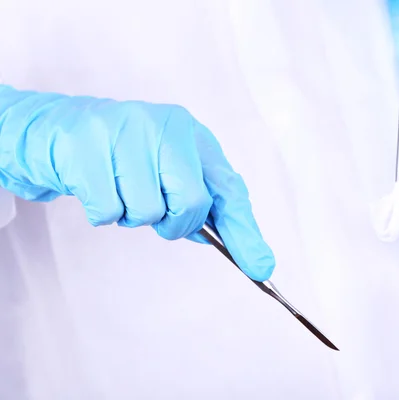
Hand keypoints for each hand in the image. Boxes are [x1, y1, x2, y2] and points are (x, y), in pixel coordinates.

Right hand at [0, 85, 274, 280]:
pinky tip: (96, 186)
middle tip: (154, 211)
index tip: (260, 266)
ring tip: (119, 189)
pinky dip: (104, 213)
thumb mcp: (167, 170)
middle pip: (191, 202)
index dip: (244, 230)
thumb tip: (225, 241)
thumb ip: (198, 201)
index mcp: (191, 134)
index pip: (227, 188)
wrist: (59, 131)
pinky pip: (108, 210)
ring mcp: (125, 132)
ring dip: (132, 215)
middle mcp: (165, 126)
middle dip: (173, 222)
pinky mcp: (86, 146)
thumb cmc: (122, 156)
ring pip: (147, 210)